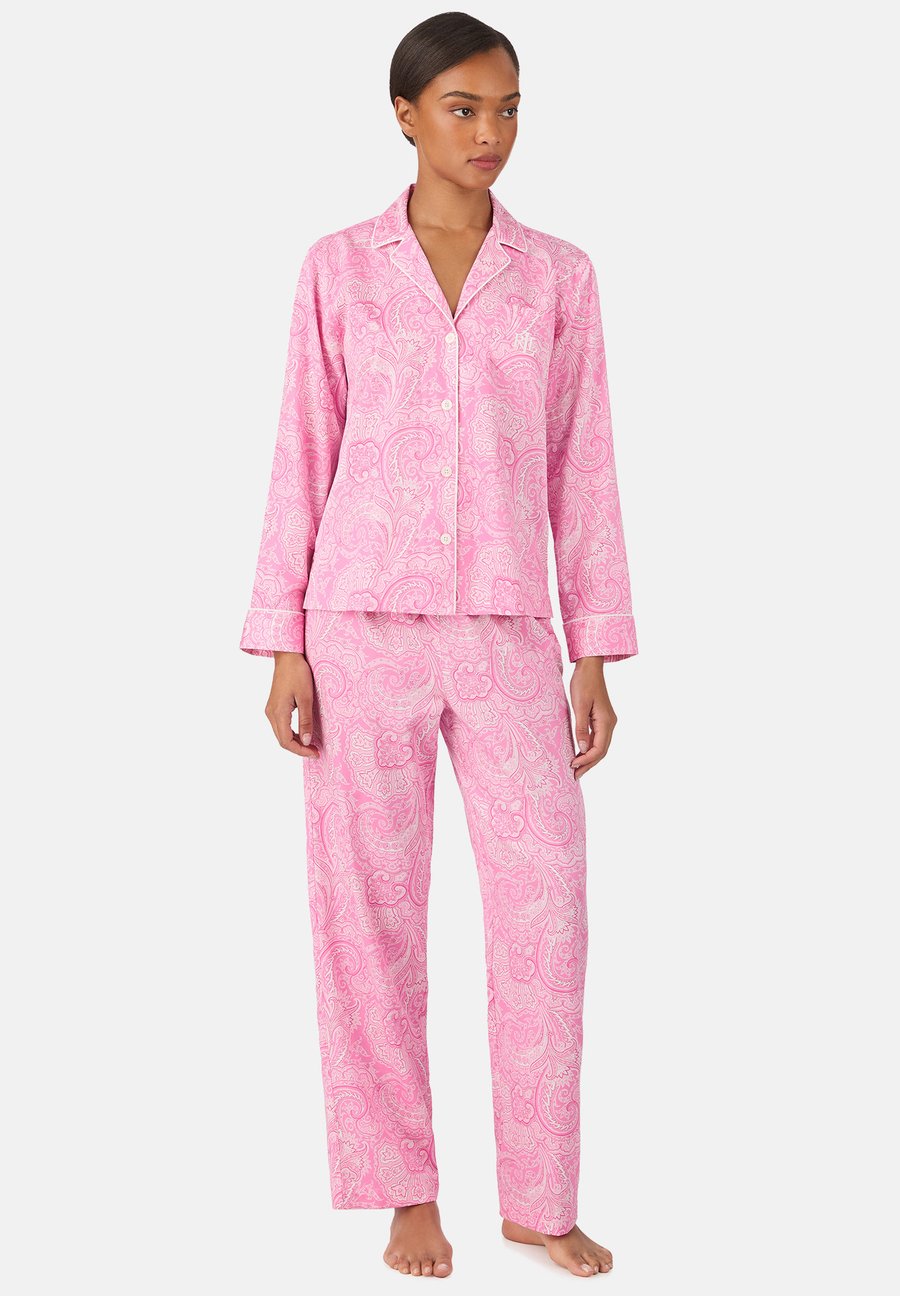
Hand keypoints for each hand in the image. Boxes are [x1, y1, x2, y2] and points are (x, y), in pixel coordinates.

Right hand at [264, 651, 319, 757]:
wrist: (287, 657)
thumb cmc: (297, 673)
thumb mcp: (306, 698)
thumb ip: (305, 721)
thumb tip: (307, 741)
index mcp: (278, 713)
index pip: (286, 741)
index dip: (301, 750)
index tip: (315, 753)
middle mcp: (271, 714)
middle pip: (282, 740)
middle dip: (299, 748)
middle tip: (315, 751)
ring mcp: (271, 710)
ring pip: (281, 734)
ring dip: (295, 741)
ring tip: (311, 744)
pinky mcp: (274, 706)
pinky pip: (281, 726)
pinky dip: (291, 733)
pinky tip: (303, 733)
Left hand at [569, 656, 616, 778]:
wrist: (589, 666)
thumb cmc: (583, 682)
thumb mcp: (579, 705)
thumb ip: (581, 728)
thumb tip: (583, 749)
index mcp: (606, 721)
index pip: (599, 748)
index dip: (586, 760)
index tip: (572, 766)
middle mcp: (610, 723)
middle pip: (601, 751)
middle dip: (589, 764)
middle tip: (574, 776)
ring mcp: (606, 721)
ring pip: (600, 746)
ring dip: (589, 758)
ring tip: (576, 769)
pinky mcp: (601, 718)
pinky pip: (597, 738)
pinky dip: (589, 748)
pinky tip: (580, 754)